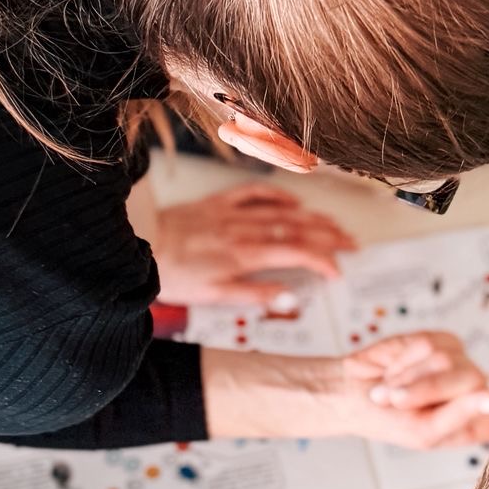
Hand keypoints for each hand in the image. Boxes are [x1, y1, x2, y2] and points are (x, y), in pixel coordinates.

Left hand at [152, 184, 354, 306]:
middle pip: (298, 229)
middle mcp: (244, 229)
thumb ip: (254, 295)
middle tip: (351, 242)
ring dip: (313, 216)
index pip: (297, 254)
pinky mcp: (217, 203)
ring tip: (334, 223)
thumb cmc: (172, 275)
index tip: (338, 271)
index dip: (324, 260)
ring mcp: (232, 213)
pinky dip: (277, 194)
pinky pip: (254, 192)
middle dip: (329, 236)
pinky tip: (293, 200)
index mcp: (245, 254)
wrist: (136, 246)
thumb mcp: (214, 296)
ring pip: (282, 211)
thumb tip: (289, 296)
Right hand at [201, 334, 488, 448]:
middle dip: (428, 392)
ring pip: (450, 365)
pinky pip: (432, 346)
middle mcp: (477, 392)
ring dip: (412, 379)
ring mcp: (462, 365)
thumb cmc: (391, 422)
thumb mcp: (426, 432)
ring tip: (390, 388)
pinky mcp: (444, 341)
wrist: (355, 393)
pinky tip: (393, 368)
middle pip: (474, 386)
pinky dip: (406, 359)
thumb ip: (461, 416)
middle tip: (395, 400)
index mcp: (480, 423)